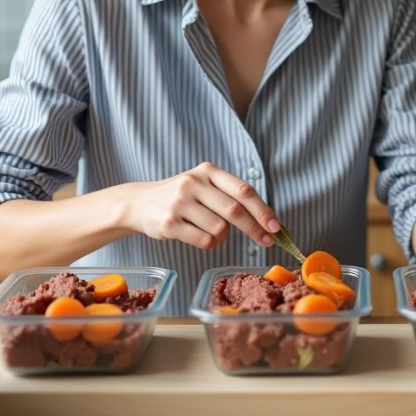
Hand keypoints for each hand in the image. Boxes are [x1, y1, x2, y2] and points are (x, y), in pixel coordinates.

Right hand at [125, 162, 280, 249]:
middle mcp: (194, 183)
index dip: (263, 209)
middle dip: (254, 228)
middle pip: (235, 211)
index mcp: (208, 171)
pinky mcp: (168, 223)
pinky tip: (199, 236)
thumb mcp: (204, 186)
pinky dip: (209, 244)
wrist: (139, 203)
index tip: (276, 226)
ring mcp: (179, 203)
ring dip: (223, 237)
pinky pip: (203, 240)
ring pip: (219, 229)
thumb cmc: (181, 197)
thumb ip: (230, 197)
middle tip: (266, 241)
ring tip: (211, 232)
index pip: (243, 190)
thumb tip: (266, 221)